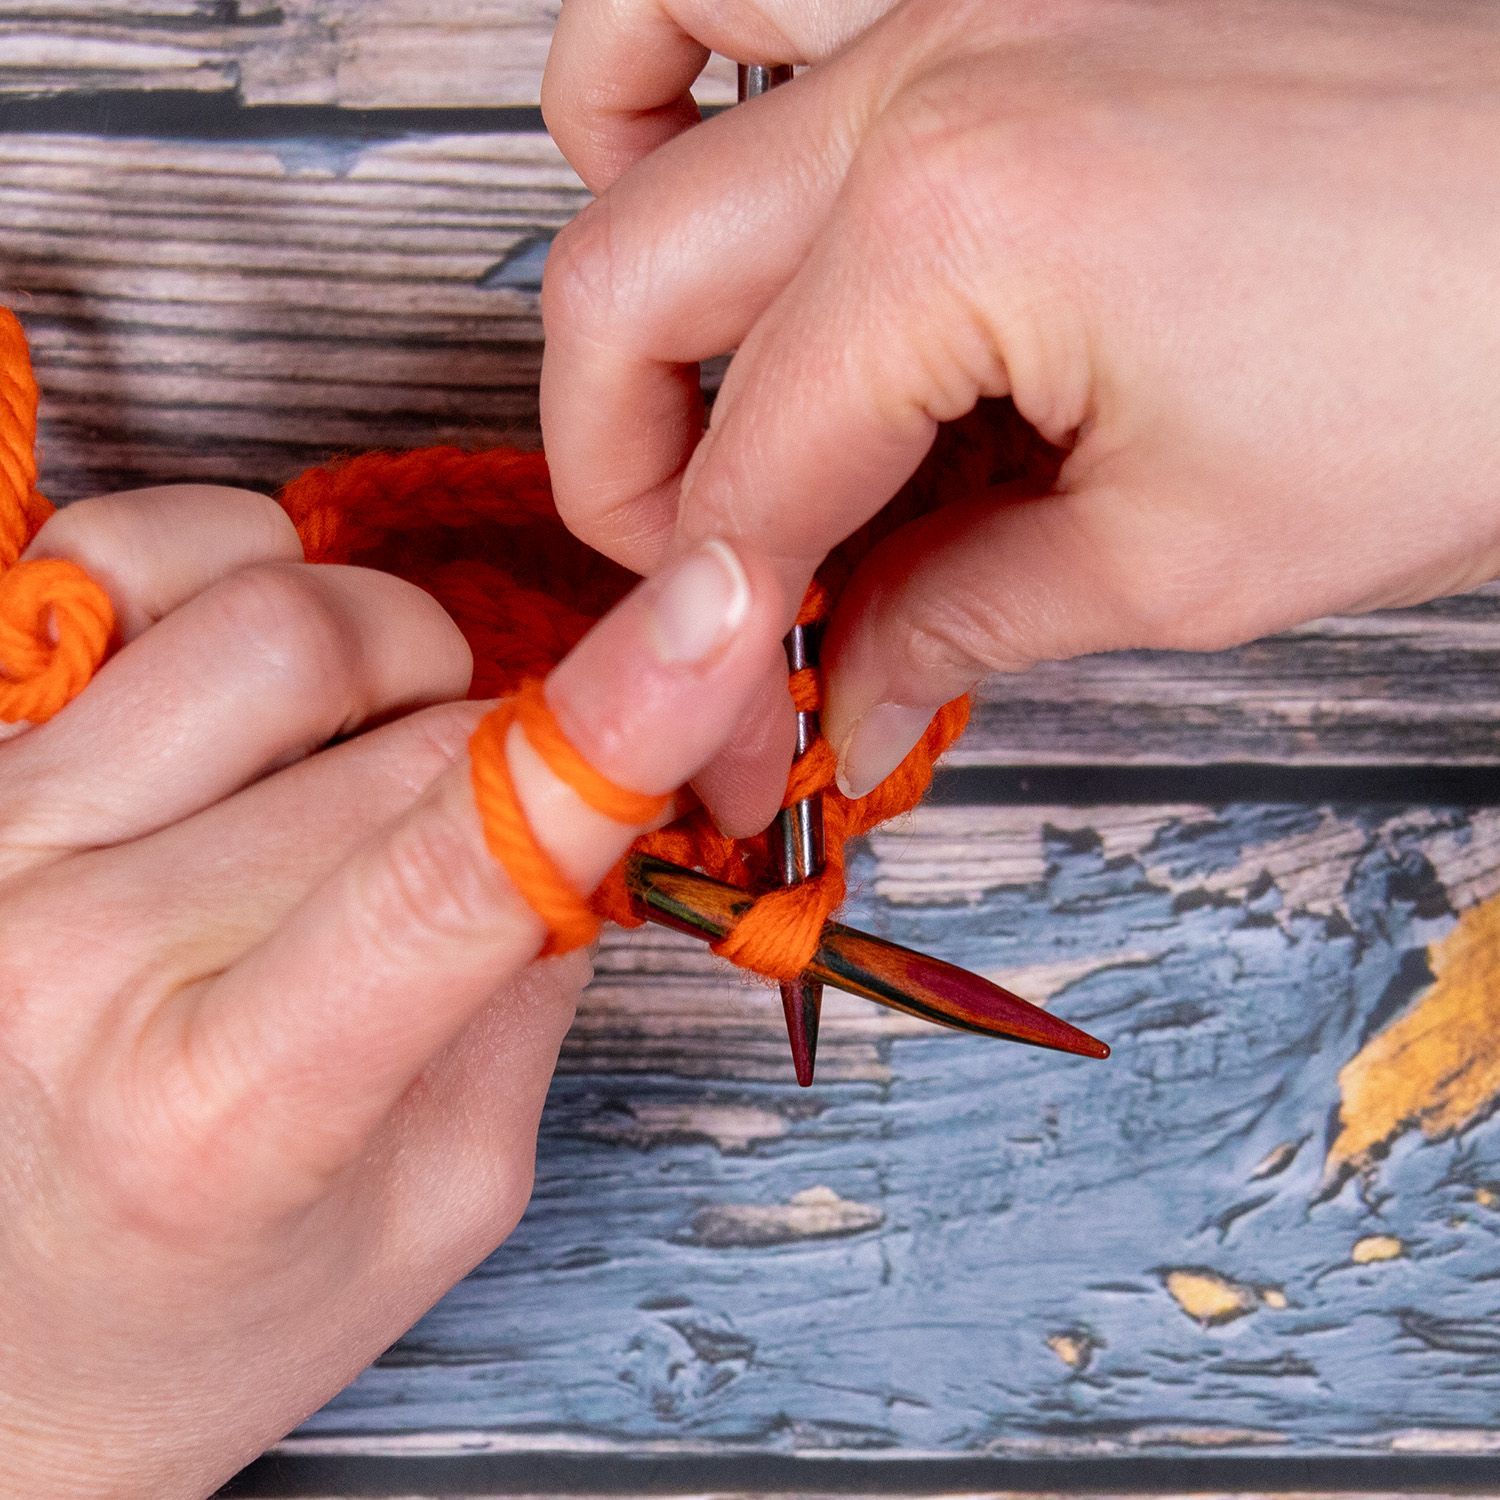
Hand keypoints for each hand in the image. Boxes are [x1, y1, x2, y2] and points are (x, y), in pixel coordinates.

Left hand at [0, 486, 777, 1497]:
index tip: (726, 613)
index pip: (449, 882)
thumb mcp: (434, 1203)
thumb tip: (583, 801)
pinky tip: (261, 683)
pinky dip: (239, 573)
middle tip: (512, 821)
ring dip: (396, 664)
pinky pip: (124, 554)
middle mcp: (71, 954)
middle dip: (517, 765)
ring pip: (285, 615)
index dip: (610, 736)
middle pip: (418, 741)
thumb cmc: (201, 1309)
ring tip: (368, 758)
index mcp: (220, 1114)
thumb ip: (522, 996)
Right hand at [540, 0, 1499, 809]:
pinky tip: (746, 200)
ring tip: (676, 383)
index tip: (734, 719)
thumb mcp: (1178, 562)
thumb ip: (952, 625)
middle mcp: (925, 72)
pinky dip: (688, 80)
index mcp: (954, 230)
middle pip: (625, 291)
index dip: (721, 636)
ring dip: (620, 252)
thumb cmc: (1479, 358)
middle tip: (702, 589)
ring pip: (636, 72)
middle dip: (623, 480)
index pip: (745, 483)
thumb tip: (837, 687)